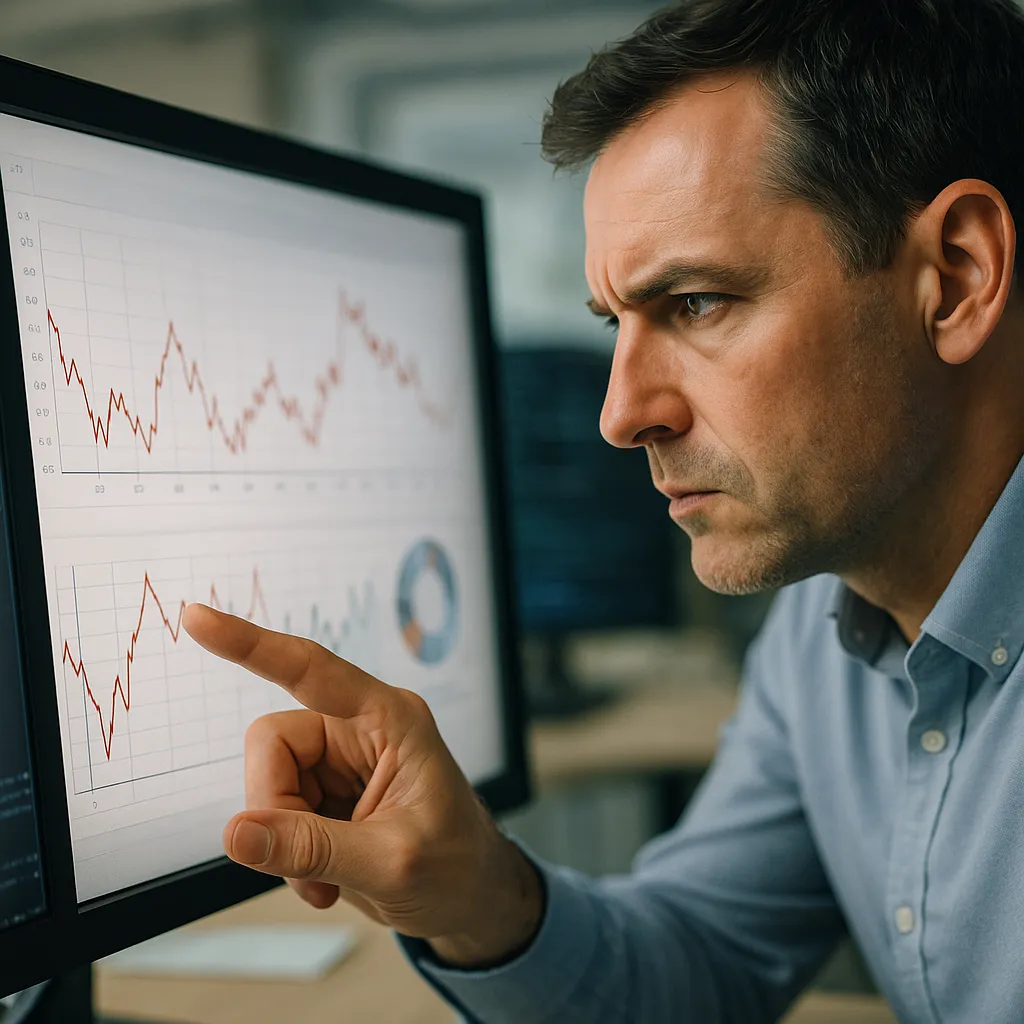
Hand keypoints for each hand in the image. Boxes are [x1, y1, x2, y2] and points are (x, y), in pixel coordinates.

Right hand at [182, 604, 542, 967]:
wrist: (472, 901)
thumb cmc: (457, 867)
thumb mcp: (391, 863)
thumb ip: (311, 848)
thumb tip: (234, 833)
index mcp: (390, 718)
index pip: (311, 670)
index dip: (250, 644)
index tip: (197, 617)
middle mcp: (360, 728)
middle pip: (271, 744)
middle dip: (277, 809)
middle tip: (313, 864)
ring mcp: (340, 760)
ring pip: (266, 783)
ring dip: (285, 841)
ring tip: (328, 878)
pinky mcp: (325, 792)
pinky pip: (274, 813)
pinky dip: (288, 854)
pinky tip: (325, 879)